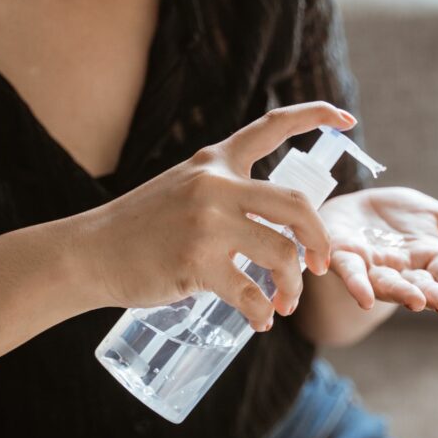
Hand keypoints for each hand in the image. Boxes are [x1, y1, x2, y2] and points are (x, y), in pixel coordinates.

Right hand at [69, 102, 355, 329]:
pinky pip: (250, 294)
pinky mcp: (196, 263)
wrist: (88, 253)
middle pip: (297, 207)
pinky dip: (263, 314)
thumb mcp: (184, 189)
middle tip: (320, 266)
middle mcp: (215, 185)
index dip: (317, 116)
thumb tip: (273, 225)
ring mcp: (207, 224)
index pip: (273, 127)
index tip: (349, 119)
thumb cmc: (140, 227)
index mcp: (216, 161)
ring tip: (285, 304)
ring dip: (293, 288)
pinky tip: (260, 321)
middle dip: (320, 240)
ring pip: (281, 256)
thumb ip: (224, 194)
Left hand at [319, 187, 437, 321]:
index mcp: (430, 261)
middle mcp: (403, 270)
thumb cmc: (405, 220)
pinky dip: (357, 284)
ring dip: (401, 293)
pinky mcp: (343, 255)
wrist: (360, 209)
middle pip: (420, 286)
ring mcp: (373, 266)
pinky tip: (364, 296)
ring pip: (387, 283)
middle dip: (433, 296)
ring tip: (415, 301)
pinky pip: (350, 272)